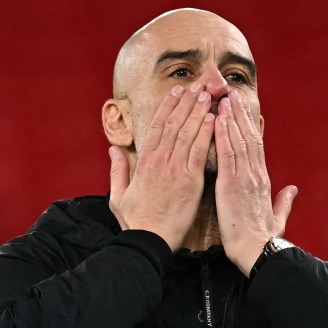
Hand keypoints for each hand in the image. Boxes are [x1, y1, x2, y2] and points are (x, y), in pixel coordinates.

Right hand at [108, 83, 214, 251]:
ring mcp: (176, 169)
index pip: (157, 127)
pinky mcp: (191, 181)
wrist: (149, 241)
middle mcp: (160, 161)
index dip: (168, 107)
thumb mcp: (117, 196)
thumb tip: (113, 150)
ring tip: (208, 95)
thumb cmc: (135, 222)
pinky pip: (200, 152)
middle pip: (174, 124)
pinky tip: (214, 119)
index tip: (176, 93)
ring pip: (188, 133)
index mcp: (144, 162)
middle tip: (197, 85)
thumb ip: (117, 170)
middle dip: (186, 102)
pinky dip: (207, 134)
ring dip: (199, 111)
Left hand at [214, 90, 297, 275]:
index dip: (250, 127)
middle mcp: (255, 174)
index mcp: (263, 181)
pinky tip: (216, 119)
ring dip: (230, 118)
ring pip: (238, 140)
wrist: (258, 251)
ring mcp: (244, 177)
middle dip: (240, 115)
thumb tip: (293, 190)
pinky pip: (226, 154)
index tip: (243, 112)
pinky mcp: (230, 184)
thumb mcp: (278, 218)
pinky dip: (221, 135)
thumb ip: (284, 202)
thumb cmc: (263, 239)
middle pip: (248, 137)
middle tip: (232, 95)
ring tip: (224, 99)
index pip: (256, 147)